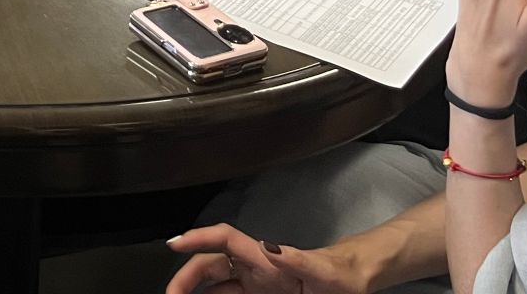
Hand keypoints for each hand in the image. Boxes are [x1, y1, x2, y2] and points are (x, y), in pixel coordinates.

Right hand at [166, 225, 369, 293]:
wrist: (353, 283)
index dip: (197, 238)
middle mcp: (253, 267)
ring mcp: (254, 283)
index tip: (174, 245)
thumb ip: (296, 260)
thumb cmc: (341, 275)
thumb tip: (268, 247)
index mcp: (264, 257)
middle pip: (209, 265)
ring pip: (214, 283)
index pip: (223, 240)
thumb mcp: (322, 272)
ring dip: (194, 291)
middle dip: (186, 277)